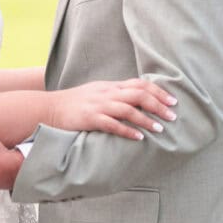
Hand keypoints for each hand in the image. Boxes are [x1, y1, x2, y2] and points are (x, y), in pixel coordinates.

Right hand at [47, 78, 177, 139]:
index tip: (173, 101)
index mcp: (111, 86)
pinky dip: (127, 130)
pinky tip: (139, 137)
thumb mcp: (98, 93)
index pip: (140, 84)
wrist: (49, 108)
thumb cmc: (75, 103)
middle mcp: (107, 94)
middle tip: (173, 116)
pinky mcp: (90, 119)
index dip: (159, 92)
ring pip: (128, 109)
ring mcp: (99, 106)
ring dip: (146, 119)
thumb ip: (116, 94)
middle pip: (139, 94)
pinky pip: (112, 124)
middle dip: (159, 105)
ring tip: (160, 129)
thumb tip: (137, 99)